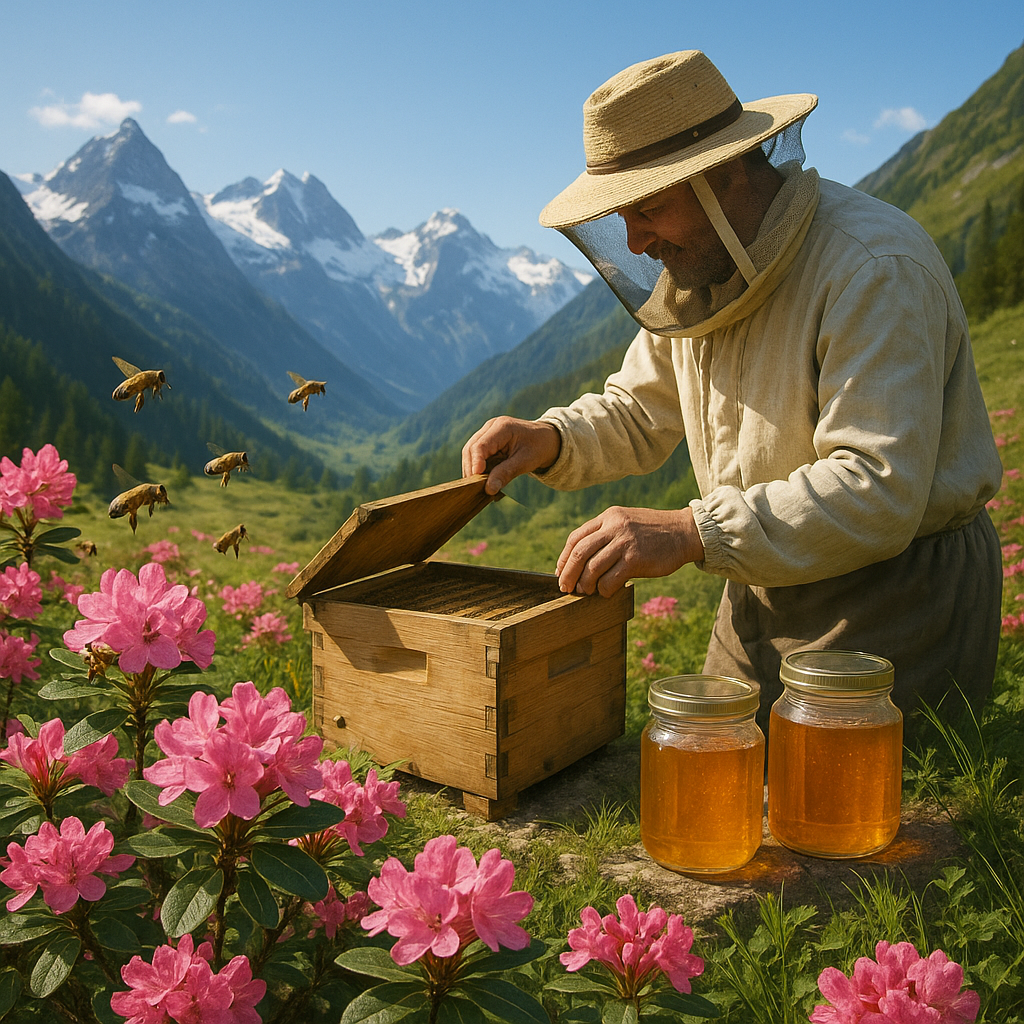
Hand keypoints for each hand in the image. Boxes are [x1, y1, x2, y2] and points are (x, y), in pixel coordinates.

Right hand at [461, 416, 561, 495]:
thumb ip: (506, 473)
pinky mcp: (486, 442)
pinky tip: (486, 482)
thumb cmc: (538, 448)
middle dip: (472, 470)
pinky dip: (479, 471)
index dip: (476, 464)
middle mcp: (490, 427)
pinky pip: (476, 457)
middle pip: (471, 449)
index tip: (477, 483)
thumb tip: (488, 489)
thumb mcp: (525, 462)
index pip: (480, 446)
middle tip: (477, 490)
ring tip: (482, 488)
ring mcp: (487, 433)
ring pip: (470, 454)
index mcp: (502, 427)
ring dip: (473, 471)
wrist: (546, 440)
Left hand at [555, 506, 704, 596]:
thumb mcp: (626, 522)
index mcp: (608, 517)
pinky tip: (606, 593)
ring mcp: (625, 543)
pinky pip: (611, 579)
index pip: (576, 538)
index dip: (564, 558)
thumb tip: (581, 558)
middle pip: (580, 553)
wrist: (684, 532)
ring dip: (585, 584)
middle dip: (568, 573)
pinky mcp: (636, 559)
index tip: (560, 572)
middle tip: (565, 587)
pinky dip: (604, 590)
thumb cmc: (654, 532)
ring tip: (585, 592)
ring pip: (593, 567)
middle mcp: (614, 527)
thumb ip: (605, 534)